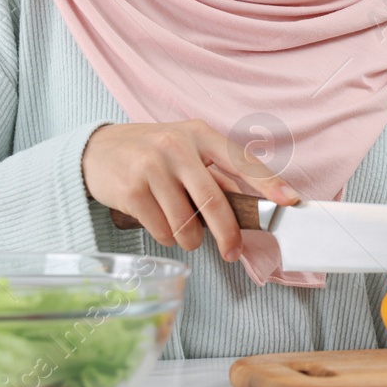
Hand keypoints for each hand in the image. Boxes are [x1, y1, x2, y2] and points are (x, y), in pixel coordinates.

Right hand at [81, 120, 298, 259]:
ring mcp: (153, 167)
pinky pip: (161, 230)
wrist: (96, 149)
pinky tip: (158, 222)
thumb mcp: (184, 150)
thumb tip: (249, 207)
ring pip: (186, 224)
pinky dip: (166, 236)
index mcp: (199, 134)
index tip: (290, 200)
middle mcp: (177, 146)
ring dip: (189, 238)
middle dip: (229, 234)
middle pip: (214, 201)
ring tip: (181, 228)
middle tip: (232, 252)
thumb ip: (214, 174)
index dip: (268, 183)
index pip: (241, 160)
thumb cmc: (151, 152)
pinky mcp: (132, 190)